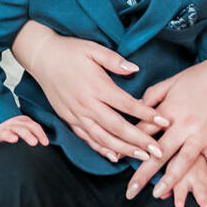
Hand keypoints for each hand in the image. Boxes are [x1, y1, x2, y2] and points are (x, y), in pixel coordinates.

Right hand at [0, 115, 48, 149]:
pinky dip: (8, 136)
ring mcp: (3, 129)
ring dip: (26, 134)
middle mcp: (12, 124)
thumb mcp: (20, 142)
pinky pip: (2, 134)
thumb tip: (45, 146)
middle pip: (26, 125)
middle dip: (34, 133)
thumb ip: (31, 140)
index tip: (46, 143)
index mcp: (20, 123)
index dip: (41, 133)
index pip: (33, 125)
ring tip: (33, 142)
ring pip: (16, 128)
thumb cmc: (7, 146)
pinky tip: (14, 139)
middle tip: (39, 143)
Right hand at [24, 30, 163, 163]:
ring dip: (123, 150)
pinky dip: (101, 149)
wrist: (42, 57)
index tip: (164, 121)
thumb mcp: (94, 49)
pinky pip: (87, 138)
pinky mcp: (68, 119)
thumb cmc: (69, 51)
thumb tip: (135, 70)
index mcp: (97, 86)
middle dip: (140, 141)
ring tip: (142, 157)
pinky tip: (114, 157)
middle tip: (159, 151)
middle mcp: (87, 104)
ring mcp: (77, 114)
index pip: (127, 105)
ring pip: (103, 138)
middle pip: (118, 128)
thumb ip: (115, 60)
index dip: (147, 114)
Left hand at [123, 58, 206, 206]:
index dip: (128, 146)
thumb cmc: (200, 76)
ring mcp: (202, 135)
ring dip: (170, 180)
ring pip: (183, 162)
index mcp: (168, 111)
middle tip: (130, 191)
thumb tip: (134, 108)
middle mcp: (183, 126)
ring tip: (157, 195)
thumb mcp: (170, 82)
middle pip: (158, 153)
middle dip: (143, 174)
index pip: (143, 132)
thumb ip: (151, 96)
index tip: (116, 160)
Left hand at [156, 155, 206, 206]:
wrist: (196, 139)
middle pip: (199, 188)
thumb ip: (160, 178)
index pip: (179, 184)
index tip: (179, 206)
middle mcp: (195, 177)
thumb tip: (154, 192)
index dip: (179, 195)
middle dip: (203, 198)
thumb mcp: (167, 162)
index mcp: (181, 172)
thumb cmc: (178, 154)